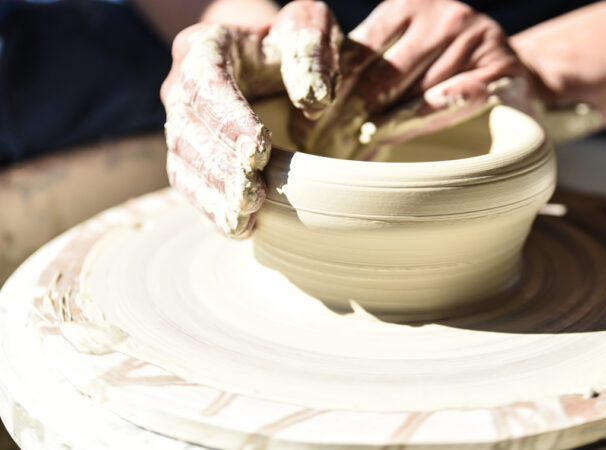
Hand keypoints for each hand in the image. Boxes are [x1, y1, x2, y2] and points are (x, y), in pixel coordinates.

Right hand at [161, 0, 341, 237]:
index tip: (260, 149)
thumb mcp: (310, 28)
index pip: (208, 83)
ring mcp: (181, 123)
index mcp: (207, 47)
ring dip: (213, 194)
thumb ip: (311, 49)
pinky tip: (238, 228)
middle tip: (252, 195)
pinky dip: (211, 209)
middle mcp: (183, 85)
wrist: (271, 59)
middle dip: (220, 167)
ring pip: (183, 162)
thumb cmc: (292, 44)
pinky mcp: (189, 155)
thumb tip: (314, 98)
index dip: (229, 118)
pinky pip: (189, 185)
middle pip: (188, 130)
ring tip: (245, 217)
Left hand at [293, 0, 536, 159]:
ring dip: (379, 130)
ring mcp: (475, 37)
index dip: (326, 93)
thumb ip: (366, 76)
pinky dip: (428, 117)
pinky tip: (402, 135)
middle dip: (346, 119)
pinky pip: (456, 97)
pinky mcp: (502, 67)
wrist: (512, 75)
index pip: (355, 53)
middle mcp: (441, 15)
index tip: (305, 129)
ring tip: (350, 157)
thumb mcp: (403, 63)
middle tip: (322, 152)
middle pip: (379, 75)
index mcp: (408, 6)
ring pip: (413, 92)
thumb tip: (310, 121)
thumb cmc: (443, 76)